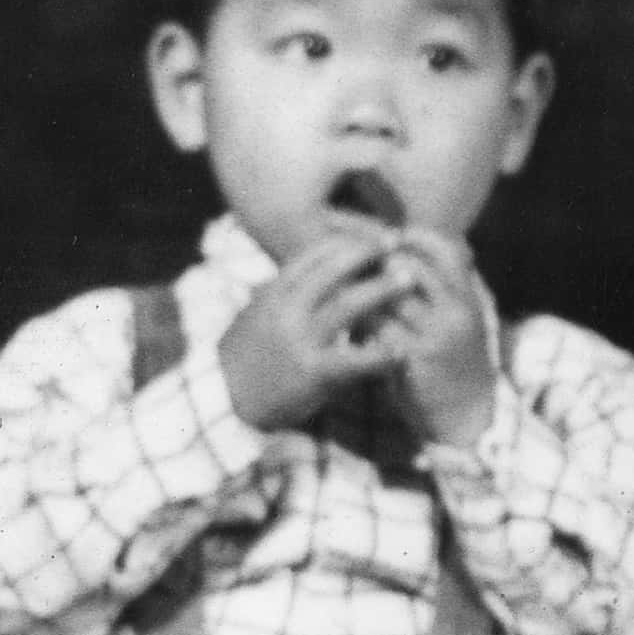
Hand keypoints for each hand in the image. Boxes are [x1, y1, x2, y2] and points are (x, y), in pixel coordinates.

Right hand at [217, 228, 410, 434]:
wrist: (224, 399)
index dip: (345, 241)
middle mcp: (286, 311)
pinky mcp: (312, 373)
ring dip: (381, 288)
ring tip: (409, 278)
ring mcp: (300, 341)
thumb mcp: (258, 313)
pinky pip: (353, 360)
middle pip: (331, 271)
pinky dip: (380, 354)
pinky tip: (401, 350)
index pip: (311, 255)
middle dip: (366, 251)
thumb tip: (307, 266)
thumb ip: (284, 291)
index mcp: (273, 294)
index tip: (371, 234)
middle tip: (396, 240)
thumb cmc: (247, 355)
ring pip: (347, 306)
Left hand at [363, 228, 506, 449]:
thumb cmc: (453, 359)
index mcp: (469, 297)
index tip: (388, 238)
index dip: (414, 238)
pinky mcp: (414, 359)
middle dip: (377, 263)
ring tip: (345, 295)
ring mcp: (436, 335)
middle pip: (409, 268)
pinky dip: (360, 326)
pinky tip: (351, 330)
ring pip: (386, 298)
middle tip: (353, 265)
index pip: (444, 248)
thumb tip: (403, 250)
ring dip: (361, 294)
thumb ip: (438, 288)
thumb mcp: (457, 318)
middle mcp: (457, 311)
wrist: (466, 413)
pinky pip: (377, 329)